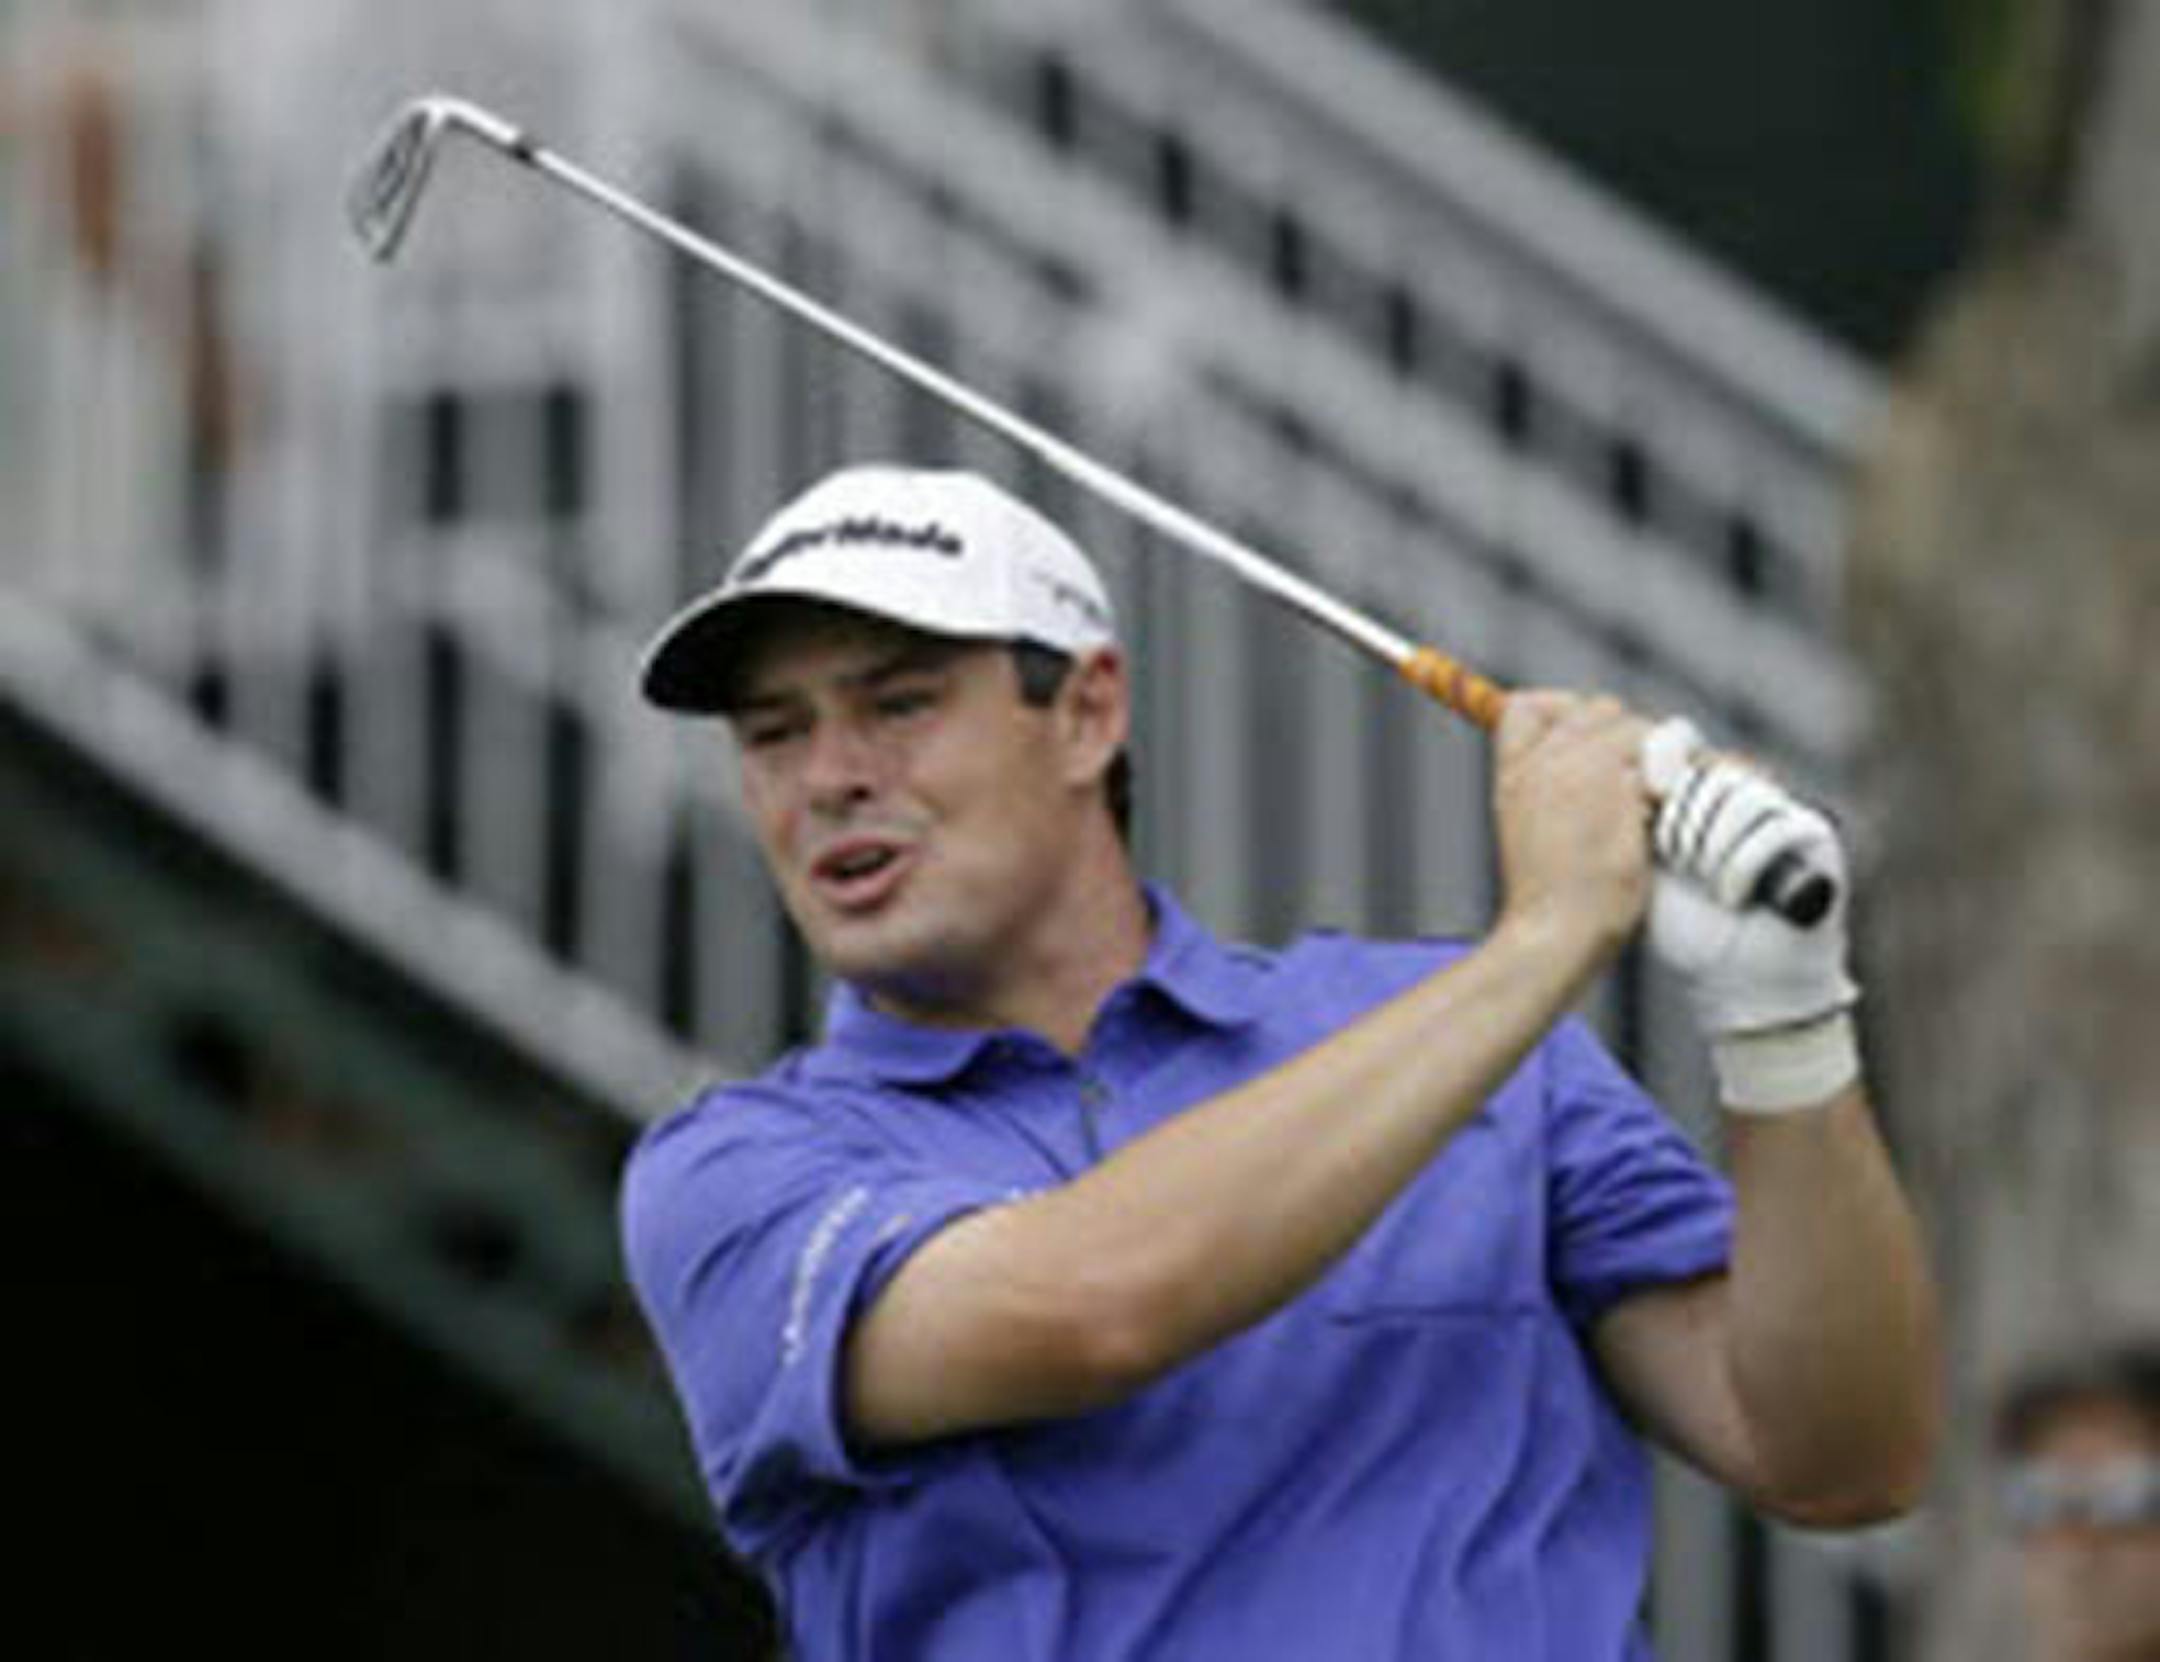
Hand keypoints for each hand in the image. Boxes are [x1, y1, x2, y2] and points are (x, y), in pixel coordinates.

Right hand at [1493, 691, 1654, 960]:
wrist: (1553, 932)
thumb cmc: (1550, 895)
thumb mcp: (1527, 827)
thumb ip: (1549, 786)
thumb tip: (1599, 763)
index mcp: (1512, 771)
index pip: (1529, 706)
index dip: (1562, 710)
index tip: (1588, 741)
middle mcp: (1544, 760)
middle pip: (1597, 709)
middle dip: (1625, 736)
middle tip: (1640, 780)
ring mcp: (1582, 769)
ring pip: (1637, 729)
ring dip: (1656, 757)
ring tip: (1656, 800)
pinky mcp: (1621, 786)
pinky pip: (1661, 760)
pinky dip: (1671, 782)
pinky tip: (1664, 814)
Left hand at [1647, 772, 1857, 1036]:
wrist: (1744, 980)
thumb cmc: (1696, 930)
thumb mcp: (1655, 870)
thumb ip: (1646, 821)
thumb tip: (1638, 773)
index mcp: (1711, 797)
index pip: (1687, 759)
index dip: (1666, 800)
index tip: (1659, 847)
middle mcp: (1751, 795)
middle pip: (1712, 774)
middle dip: (1686, 828)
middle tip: (1685, 872)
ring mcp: (1785, 811)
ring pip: (1742, 797)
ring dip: (1713, 848)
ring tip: (1710, 887)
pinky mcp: (1815, 836)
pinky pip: (1775, 827)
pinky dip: (1741, 866)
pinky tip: (1731, 897)